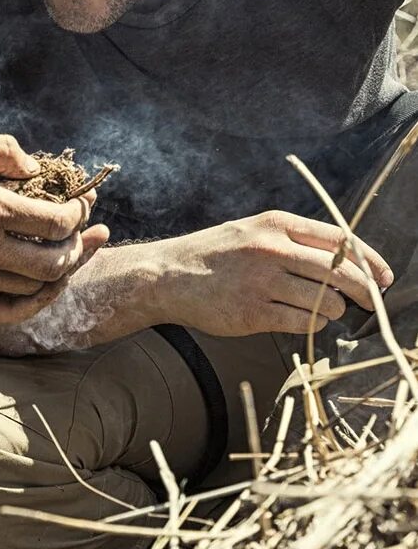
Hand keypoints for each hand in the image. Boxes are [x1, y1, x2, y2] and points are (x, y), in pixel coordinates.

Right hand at [0, 128, 109, 324]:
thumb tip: (32, 166)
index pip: (55, 222)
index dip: (77, 214)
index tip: (79, 204)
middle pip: (54, 262)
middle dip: (77, 247)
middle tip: (82, 232)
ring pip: (35, 287)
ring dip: (61, 272)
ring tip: (70, 254)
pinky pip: (9, 305)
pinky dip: (35, 298)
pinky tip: (42, 287)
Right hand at [148, 210, 393, 335]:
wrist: (164, 276)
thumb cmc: (213, 255)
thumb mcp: (252, 231)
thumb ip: (293, 240)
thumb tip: (348, 262)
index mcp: (274, 224)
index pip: (340, 240)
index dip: (370, 260)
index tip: (384, 276)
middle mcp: (270, 249)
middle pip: (341, 273)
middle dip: (365, 292)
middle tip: (371, 303)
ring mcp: (261, 282)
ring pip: (327, 302)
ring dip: (333, 310)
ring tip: (318, 308)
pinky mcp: (253, 313)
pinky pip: (304, 323)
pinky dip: (311, 323)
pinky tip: (298, 318)